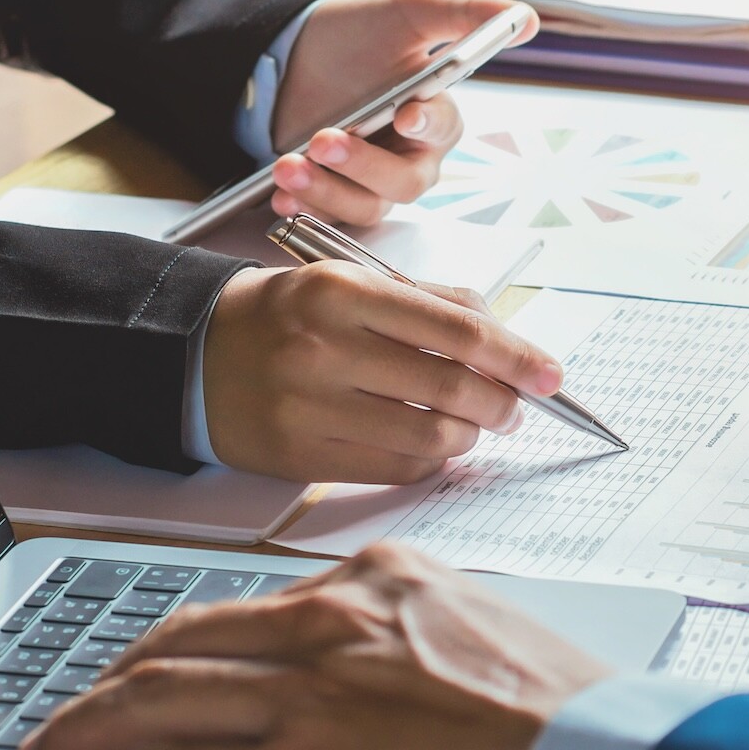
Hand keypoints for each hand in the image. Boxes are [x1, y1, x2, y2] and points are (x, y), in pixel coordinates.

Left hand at [21, 543, 609, 749]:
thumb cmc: (571, 733)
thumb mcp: (491, 654)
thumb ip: (419, 659)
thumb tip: (382, 708)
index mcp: (388, 583)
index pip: (262, 607)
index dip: (198, 641)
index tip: (176, 663)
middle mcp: (332, 623)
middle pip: (186, 638)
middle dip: (119, 678)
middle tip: (87, 707)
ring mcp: (303, 696)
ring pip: (152, 695)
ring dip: (83, 729)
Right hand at [201, 261, 564, 483]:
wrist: (196, 353)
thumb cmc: (290, 315)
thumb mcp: (352, 282)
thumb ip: (431, 303)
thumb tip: (508, 339)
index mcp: (343, 292)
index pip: (457, 330)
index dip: (517, 357)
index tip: (552, 375)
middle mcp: (324, 347)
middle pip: (452, 387)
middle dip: (503, 404)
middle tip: (515, 408)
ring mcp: (310, 406)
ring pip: (430, 435)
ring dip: (470, 435)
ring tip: (473, 424)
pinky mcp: (302, 455)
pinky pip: (395, 467)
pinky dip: (431, 458)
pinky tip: (433, 443)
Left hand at [268, 0, 538, 226]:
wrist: (291, 53)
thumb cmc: (358, 34)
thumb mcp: (409, 12)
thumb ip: (465, 15)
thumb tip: (527, 19)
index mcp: (435, 117)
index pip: (443, 128)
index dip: (427, 124)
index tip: (405, 113)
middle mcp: (411, 159)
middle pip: (403, 182)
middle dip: (362, 165)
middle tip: (323, 139)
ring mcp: (371, 184)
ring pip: (365, 206)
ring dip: (326, 190)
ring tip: (288, 164)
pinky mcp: (334, 197)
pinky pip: (326, 219)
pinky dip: (303, 207)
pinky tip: (279, 193)